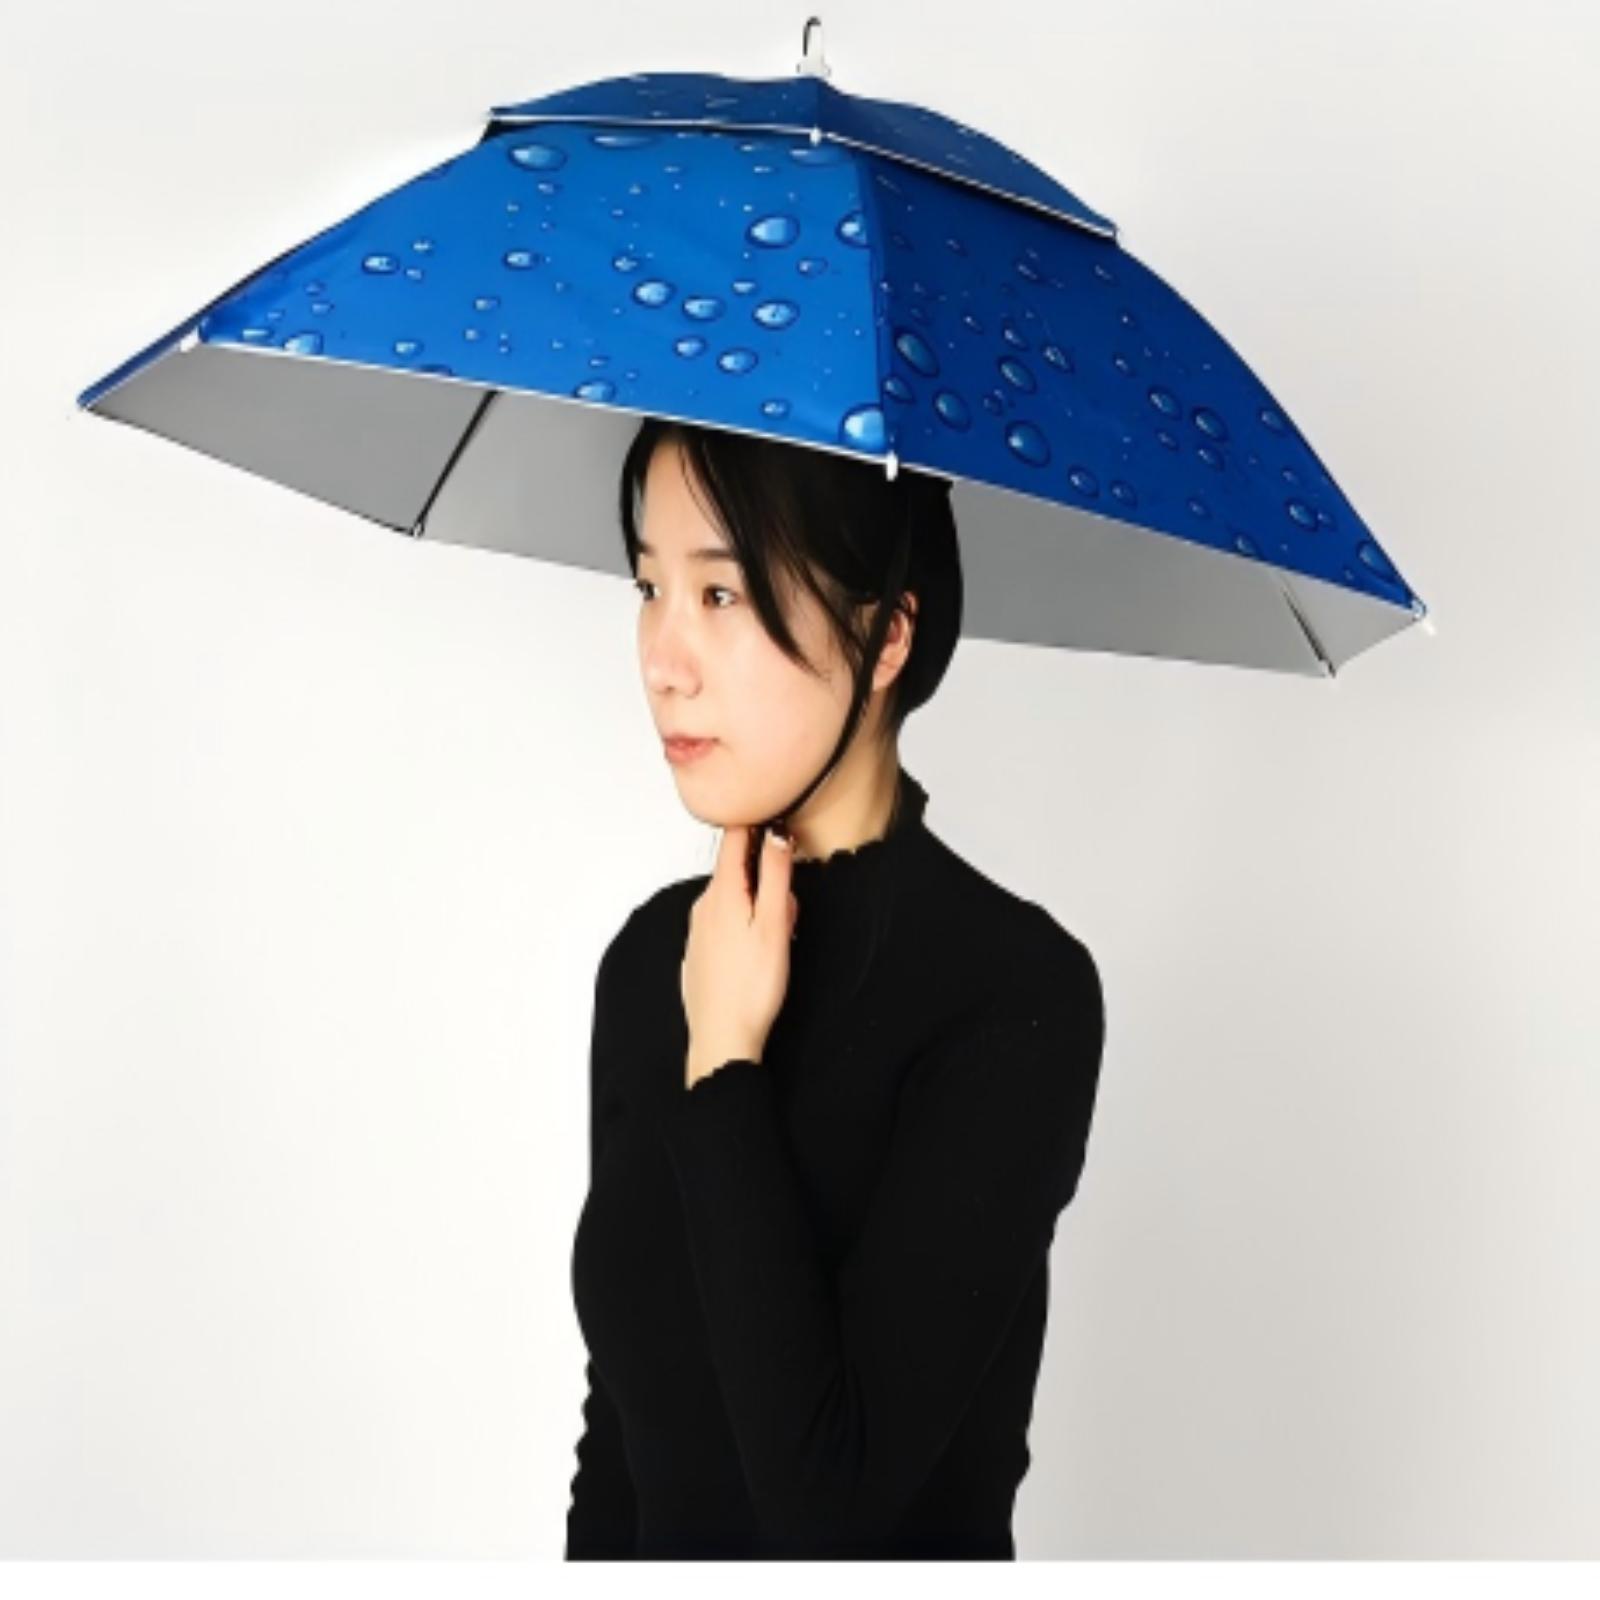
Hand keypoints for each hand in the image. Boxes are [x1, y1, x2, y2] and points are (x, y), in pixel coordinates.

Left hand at [680, 823, 798, 1088]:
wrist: (722, 1039)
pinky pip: (723, 923)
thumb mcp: (774, 925)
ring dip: (757, 903)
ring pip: (731, 898)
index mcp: (722, 893)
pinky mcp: (699, 952)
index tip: (779, 824)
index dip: (758, 825)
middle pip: (735, 869)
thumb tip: (777, 833)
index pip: (734, 837)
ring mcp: (697, 930)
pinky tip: (757, 953)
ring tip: (779, 936)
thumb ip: (776, 875)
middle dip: (765, 876)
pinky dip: (744, 925)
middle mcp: (703, 906)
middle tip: (790, 907)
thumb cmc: (751, 988)